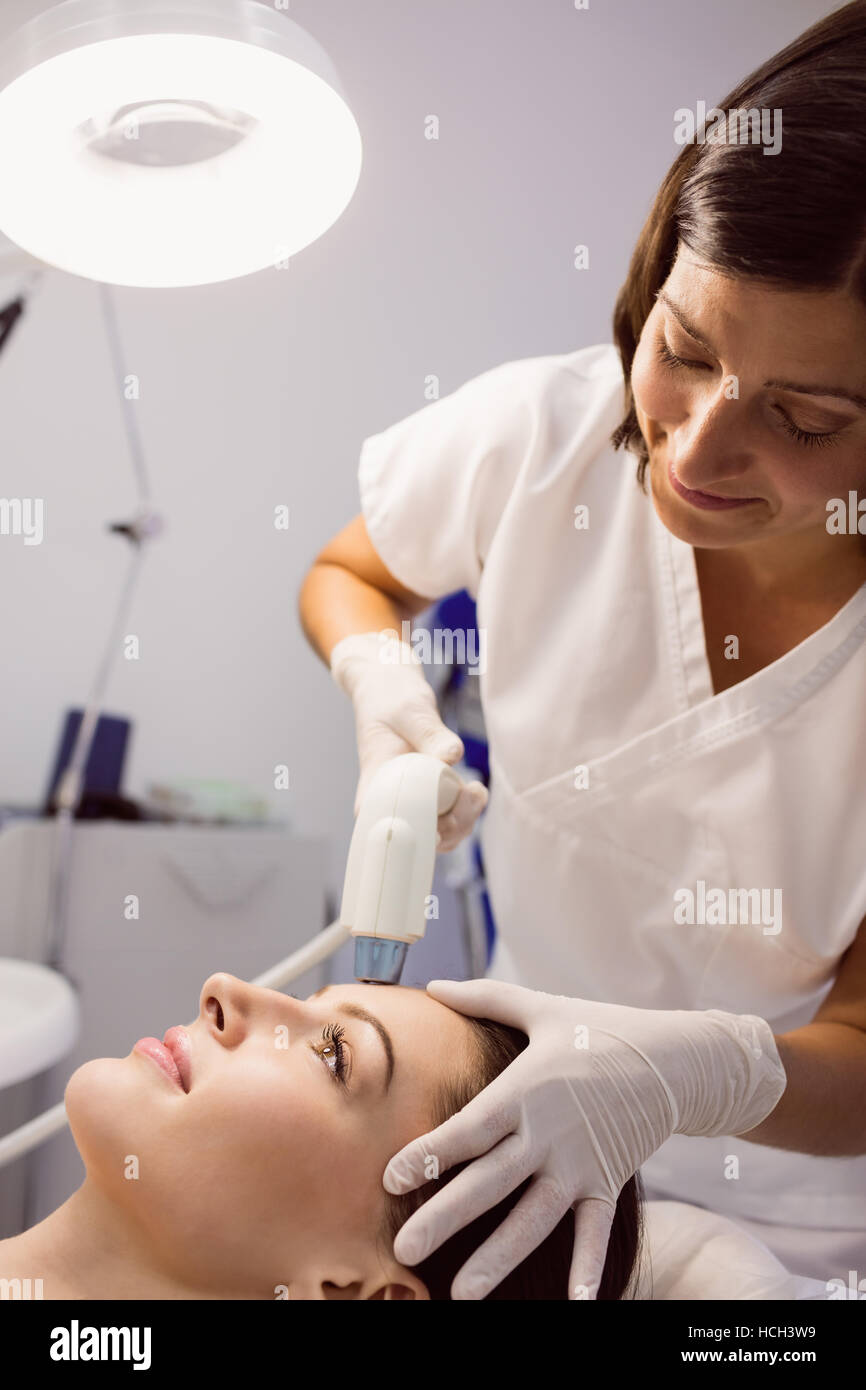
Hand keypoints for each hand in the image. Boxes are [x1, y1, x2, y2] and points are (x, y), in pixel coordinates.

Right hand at [330, 631, 487, 848]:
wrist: (390, 691)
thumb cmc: (391, 700)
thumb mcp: (409, 711)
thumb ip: (430, 734)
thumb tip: (451, 757)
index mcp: (375, 787)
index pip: (386, 827)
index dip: (413, 836)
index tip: (439, 827)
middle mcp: (391, 801)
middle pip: (418, 837)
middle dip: (450, 825)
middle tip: (471, 792)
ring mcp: (412, 801)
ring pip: (438, 832)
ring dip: (463, 819)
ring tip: (476, 791)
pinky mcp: (430, 797)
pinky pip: (448, 818)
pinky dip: (465, 810)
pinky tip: (475, 790)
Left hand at [382, 978, 785, 1299]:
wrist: (672, 1058)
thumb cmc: (598, 1029)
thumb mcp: (541, 1007)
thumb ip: (484, 999)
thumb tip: (433, 984)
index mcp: (524, 1090)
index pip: (469, 1129)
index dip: (430, 1153)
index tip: (390, 1178)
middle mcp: (547, 1134)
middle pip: (489, 1182)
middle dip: (445, 1217)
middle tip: (404, 1249)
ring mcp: (578, 1164)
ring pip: (532, 1218)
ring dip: (498, 1257)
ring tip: (463, 1292)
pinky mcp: (607, 1183)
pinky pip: (593, 1232)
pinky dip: (586, 1268)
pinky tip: (572, 1303)